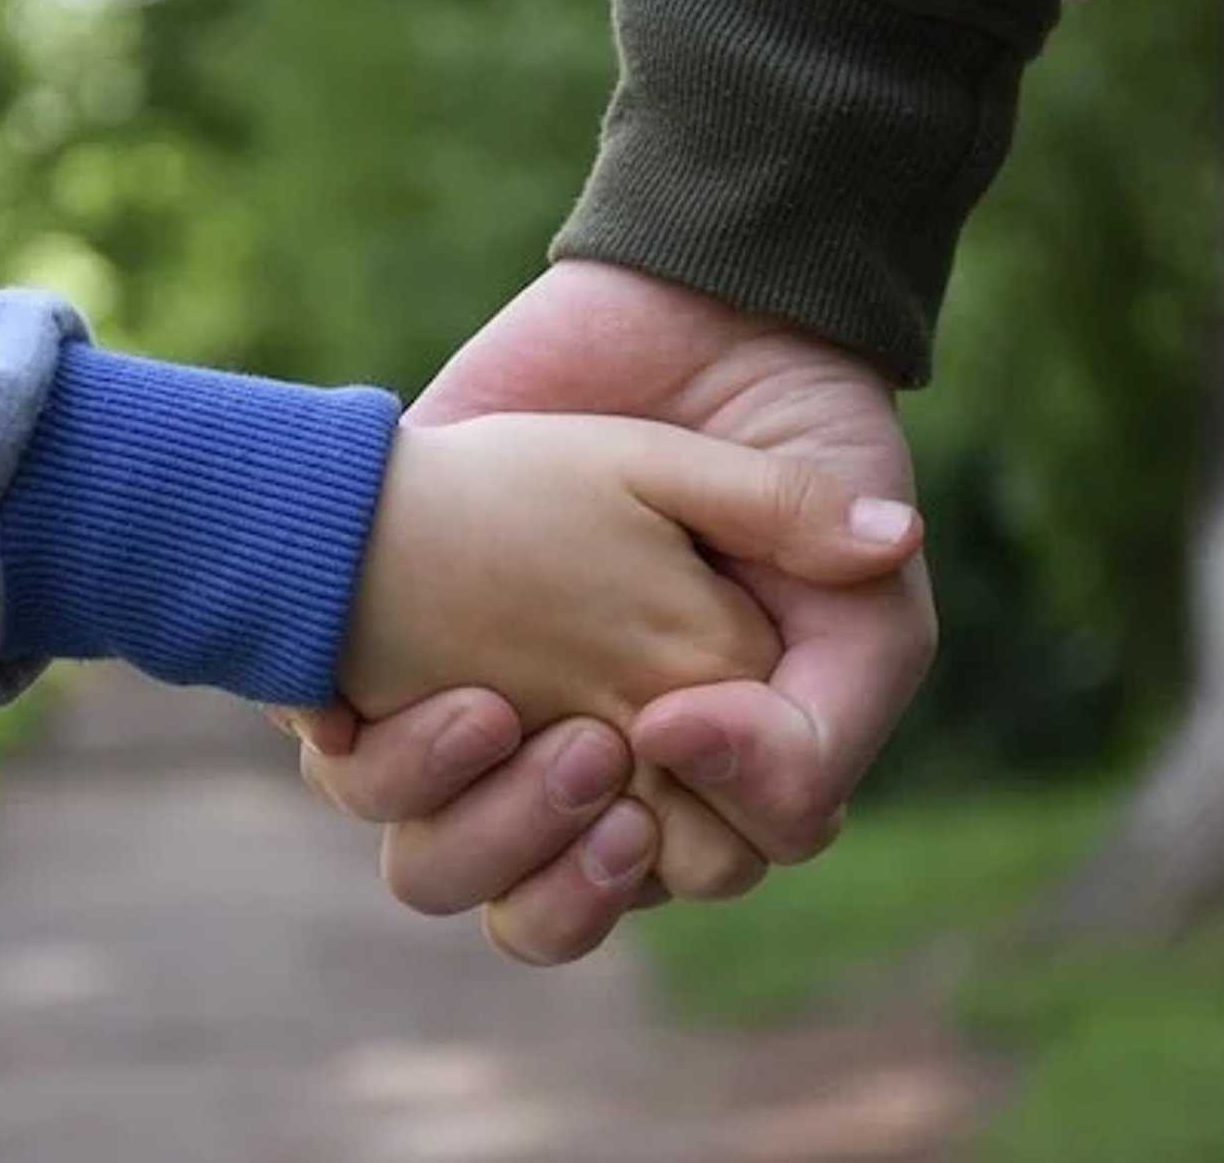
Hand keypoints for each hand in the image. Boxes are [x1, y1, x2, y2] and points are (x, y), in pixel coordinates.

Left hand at [288, 260, 935, 961]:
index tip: (680, 717)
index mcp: (701, 765)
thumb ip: (830, 715)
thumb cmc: (804, 462)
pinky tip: (456, 695)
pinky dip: (398, 763)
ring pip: (447, 872)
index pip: (689, 874)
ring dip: (491, 830)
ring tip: (522, 724)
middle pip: (554, 910)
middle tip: (603, 749)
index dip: (692, 840)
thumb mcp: (863, 592)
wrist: (703, 313)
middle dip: (581, 869)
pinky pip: (360, 777)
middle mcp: (590, 758)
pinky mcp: (399, 652)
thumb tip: (697, 753)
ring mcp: (492, 713)